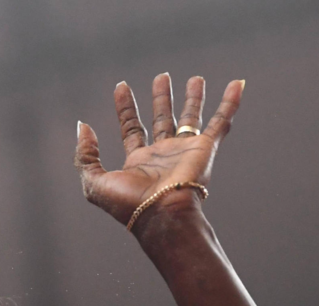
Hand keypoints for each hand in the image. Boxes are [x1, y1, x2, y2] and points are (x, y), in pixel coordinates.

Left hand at [75, 75, 242, 229]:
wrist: (161, 214)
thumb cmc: (128, 204)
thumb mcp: (94, 182)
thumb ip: (85, 155)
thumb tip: (83, 126)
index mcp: (138, 161)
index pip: (131, 128)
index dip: (126, 108)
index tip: (121, 86)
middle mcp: (163, 154)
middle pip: (163, 119)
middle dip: (161, 98)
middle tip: (161, 77)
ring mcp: (185, 150)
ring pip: (191, 118)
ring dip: (193, 98)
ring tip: (195, 79)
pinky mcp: (205, 148)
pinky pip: (220, 121)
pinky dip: (230, 103)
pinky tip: (236, 86)